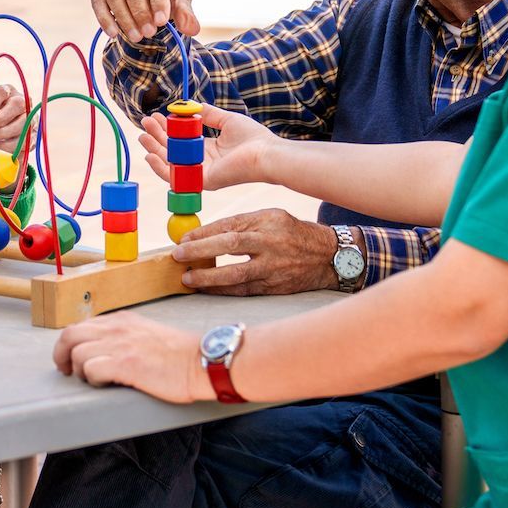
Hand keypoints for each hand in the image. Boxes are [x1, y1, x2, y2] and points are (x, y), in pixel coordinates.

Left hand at [0, 85, 28, 158]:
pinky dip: (7, 146)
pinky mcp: (33, 135)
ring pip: (21, 124)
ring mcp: (31, 118)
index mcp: (7, 91)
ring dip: (2, 134)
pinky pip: (23, 141)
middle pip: (17, 105)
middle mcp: (22, 101)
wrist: (2, 138)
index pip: (1, 92)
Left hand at [52, 312, 206, 402]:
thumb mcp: (147, 333)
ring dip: (80, 371)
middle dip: (61, 355)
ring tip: (95, 380)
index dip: (70, 344)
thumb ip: (125, 336)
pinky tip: (106, 384)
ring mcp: (119, 345)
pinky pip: (91, 370)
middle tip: (66, 371)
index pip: (81, 325)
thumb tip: (106, 350)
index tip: (70, 358)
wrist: (202, 360)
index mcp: (122, 320)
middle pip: (69, 335)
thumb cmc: (180, 354)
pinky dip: (93, 380)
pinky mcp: (125, 364)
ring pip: (76, 354)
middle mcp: (116, 328)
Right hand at [136, 103, 273, 190]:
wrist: (265, 153)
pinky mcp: (201, 181)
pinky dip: (160, 167)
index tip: (157, 115)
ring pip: (170, 162)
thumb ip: (209, 114)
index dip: (168, 129)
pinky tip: (150, 155)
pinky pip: (175, 176)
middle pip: (172, 150)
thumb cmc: (253, 138)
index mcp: (208, 150)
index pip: (182, 141)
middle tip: (145, 122)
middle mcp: (202, 163)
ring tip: (143, 135)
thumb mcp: (227, 120)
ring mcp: (200, 174)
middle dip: (157, 136)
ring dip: (154, 149)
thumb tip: (193, 107)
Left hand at [173, 210, 337, 295]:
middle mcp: (272, 242)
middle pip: (231, 244)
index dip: (203, 232)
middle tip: (178, 255)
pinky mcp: (276, 287)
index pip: (230, 224)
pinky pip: (245, 290)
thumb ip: (243, 223)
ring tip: (188, 278)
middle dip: (201, 250)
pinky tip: (207, 289)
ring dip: (209, 278)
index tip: (182, 239)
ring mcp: (275, 267)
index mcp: (269, 220)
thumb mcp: (272, 217)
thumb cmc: (293, 234)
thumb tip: (204, 234)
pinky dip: (223, 291)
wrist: (328, 257)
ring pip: (237, 274)